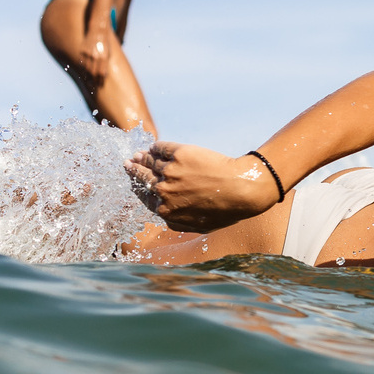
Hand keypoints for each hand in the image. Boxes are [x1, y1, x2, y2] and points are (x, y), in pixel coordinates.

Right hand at [78, 30, 114, 84]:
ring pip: (86, 67)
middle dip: (94, 80)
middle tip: (93, 87)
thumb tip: (104, 74)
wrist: (98, 28)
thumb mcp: (107, 52)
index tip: (100, 85)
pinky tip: (82, 73)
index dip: (100, 80)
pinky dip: (81, 68)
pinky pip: (81, 61)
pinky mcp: (82, 49)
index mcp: (104, 56)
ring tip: (88, 82)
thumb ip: (105, 62)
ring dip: (87, 76)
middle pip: (93, 71)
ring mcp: (88, 52)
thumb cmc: (105, 42)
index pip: (101, 72)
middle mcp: (96, 55)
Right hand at [126, 142, 280, 232]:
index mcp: (165, 210)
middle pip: (142, 178)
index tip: (135, 182)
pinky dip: (157, 147)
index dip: (139, 188)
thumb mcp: (200, 226)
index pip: (145, 196)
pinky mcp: (180, 154)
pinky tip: (155, 147)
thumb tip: (165, 219)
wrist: (243, 189)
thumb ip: (178, 223)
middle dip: (134, 170)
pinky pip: (162, 148)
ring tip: (140, 154)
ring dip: (143, 157)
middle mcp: (163, 191)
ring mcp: (170, 171)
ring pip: (150, 162)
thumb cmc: (226, 210)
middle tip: (129, 163)